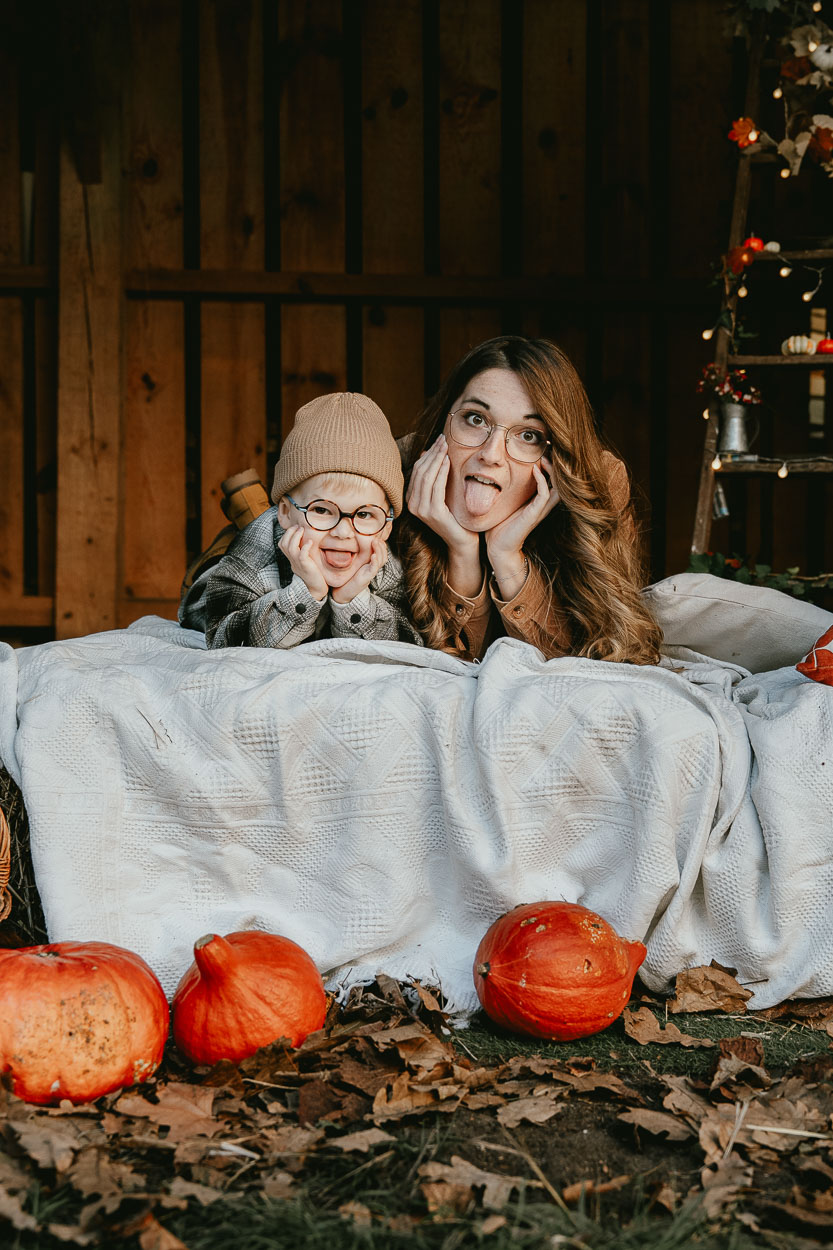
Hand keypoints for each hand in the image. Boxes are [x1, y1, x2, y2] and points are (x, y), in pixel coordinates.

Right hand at [277, 525, 327, 600]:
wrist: (316, 589)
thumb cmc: (313, 574)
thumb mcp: (305, 561)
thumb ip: (303, 552)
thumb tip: (307, 539)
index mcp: (291, 559)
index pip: (282, 544)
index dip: (286, 534)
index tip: (295, 527)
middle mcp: (292, 560)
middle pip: (284, 544)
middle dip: (290, 532)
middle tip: (298, 526)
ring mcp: (298, 563)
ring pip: (291, 548)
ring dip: (296, 536)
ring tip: (302, 530)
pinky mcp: (305, 566)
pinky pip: (302, 555)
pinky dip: (305, 547)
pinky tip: (310, 541)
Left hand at [330, 537, 388, 603]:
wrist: (346, 591)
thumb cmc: (350, 576)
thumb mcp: (355, 563)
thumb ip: (358, 555)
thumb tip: (356, 541)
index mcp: (371, 564)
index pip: (382, 554)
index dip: (382, 546)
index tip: (378, 537)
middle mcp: (373, 568)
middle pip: (383, 556)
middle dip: (381, 546)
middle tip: (377, 538)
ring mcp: (371, 572)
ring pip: (380, 561)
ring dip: (379, 551)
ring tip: (375, 542)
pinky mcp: (367, 577)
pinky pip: (373, 569)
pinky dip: (374, 562)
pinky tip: (373, 556)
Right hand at [406, 436, 479, 558]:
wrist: (462, 540)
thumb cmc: (455, 516)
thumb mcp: (441, 494)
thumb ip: (434, 477)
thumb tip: (428, 453)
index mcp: (412, 499)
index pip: (417, 471)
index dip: (427, 454)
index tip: (439, 441)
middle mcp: (412, 505)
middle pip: (420, 471)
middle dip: (432, 453)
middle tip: (443, 439)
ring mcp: (421, 510)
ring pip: (426, 477)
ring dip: (437, 458)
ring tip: (446, 446)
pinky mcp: (433, 513)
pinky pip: (436, 487)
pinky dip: (441, 472)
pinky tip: (448, 461)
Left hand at [485, 460, 559, 589]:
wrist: (498, 548)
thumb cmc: (500, 527)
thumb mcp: (505, 502)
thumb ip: (506, 488)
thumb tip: (494, 471)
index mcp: (538, 501)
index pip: (552, 478)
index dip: (551, 463)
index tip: (544, 448)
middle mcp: (543, 504)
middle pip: (560, 480)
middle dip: (556, 463)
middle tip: (549, 447)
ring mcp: (540, 509)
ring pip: (557, 485)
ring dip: (552, 470)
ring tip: (545, 456)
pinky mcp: (534, 514)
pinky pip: (544, 494)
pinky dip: (542, 480)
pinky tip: (536, 469)